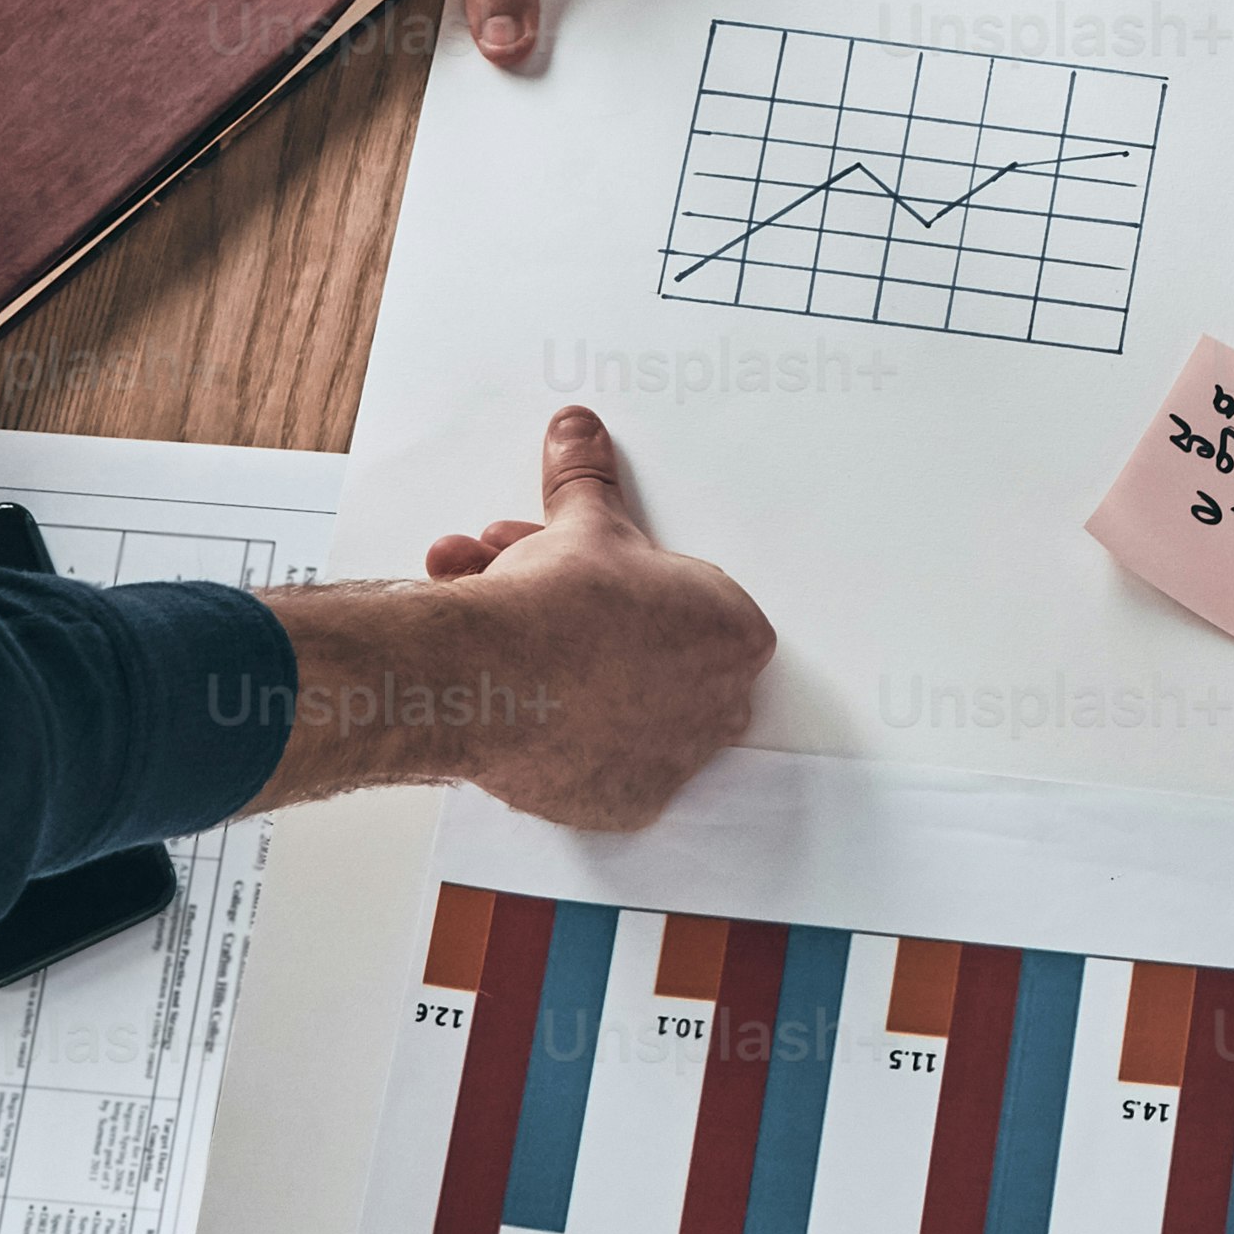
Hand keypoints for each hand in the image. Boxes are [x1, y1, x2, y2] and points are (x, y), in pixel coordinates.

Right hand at [400, 407, 775, 832]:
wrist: (495, 676)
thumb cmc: (558, 603)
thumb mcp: (582, 522)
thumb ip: (589, 479)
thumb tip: (578, 427)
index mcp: (738, 634)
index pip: (701, 609)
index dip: (634, 589)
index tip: (590, 578)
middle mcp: (721, 707)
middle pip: (661, 658)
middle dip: (597, 623)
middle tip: (532, 592)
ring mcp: (676, 763)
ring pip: (622, 708)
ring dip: (567, 667)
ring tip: (495, 622)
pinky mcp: (626, 805)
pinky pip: (600, 768)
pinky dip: (562, 737)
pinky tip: (518, 694)